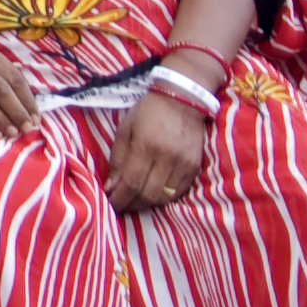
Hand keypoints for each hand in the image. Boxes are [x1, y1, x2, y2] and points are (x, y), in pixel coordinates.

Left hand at [106, 85, 213, 211]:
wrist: (183, 99)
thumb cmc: (148, 112)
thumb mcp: (125, 129)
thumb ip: (117, 159)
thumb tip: (111, 187)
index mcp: (146, 145)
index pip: (132, 183)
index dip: (120, 199)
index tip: (110, 204)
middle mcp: (167, 158)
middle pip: (148, 195)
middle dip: (131, 205)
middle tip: (120, 207)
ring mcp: (184, 164)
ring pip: (164, 198)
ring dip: (147, 205)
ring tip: (134, 203)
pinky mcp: (195, 167)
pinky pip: (178, 193)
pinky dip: (164, 198)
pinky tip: (152, 195)